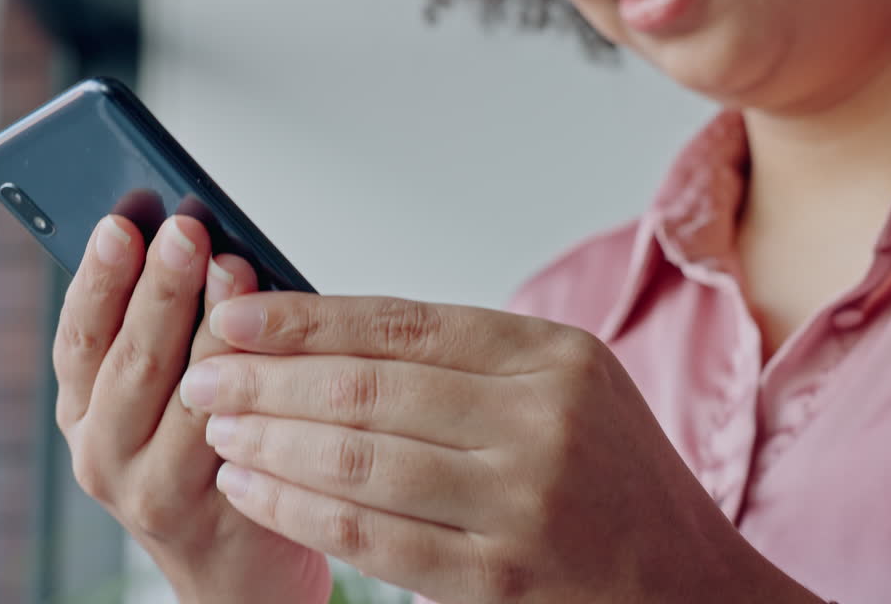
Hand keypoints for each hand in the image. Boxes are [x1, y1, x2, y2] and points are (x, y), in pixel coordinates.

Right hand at [52, 215, 330, 603]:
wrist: (233, 567)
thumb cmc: (199, 458)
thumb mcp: (157, 394)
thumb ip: (164, 330)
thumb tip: (199, 241)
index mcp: (82, 411)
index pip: (80, 336)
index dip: (99, 278)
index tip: (121, 224)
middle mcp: (104, 452)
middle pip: (132, 359)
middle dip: (161, 286)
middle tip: (186, 230)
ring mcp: (156, 488)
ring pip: (188, 394)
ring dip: (213, 325)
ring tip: (236, 266)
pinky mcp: (217, 511)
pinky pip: (242, 433)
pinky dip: (258, 380)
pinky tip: (275, 339)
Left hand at [184, 295, 824, 603]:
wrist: (685, 583)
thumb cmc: (612, 476)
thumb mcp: (565, 385)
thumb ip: (467, 359)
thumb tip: (329, 334)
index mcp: (554, 356)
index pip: (405, 323)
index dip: (309, 317)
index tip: (240, 313)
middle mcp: (541, 421)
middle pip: (371, 387)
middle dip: (270, 377)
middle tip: (205, 370)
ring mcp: (521, 503)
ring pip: (360, 460)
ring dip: (271, 440)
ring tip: (218, 425)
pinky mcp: (497, 578)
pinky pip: (371, 536)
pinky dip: (298, 509)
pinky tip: (253, 487)